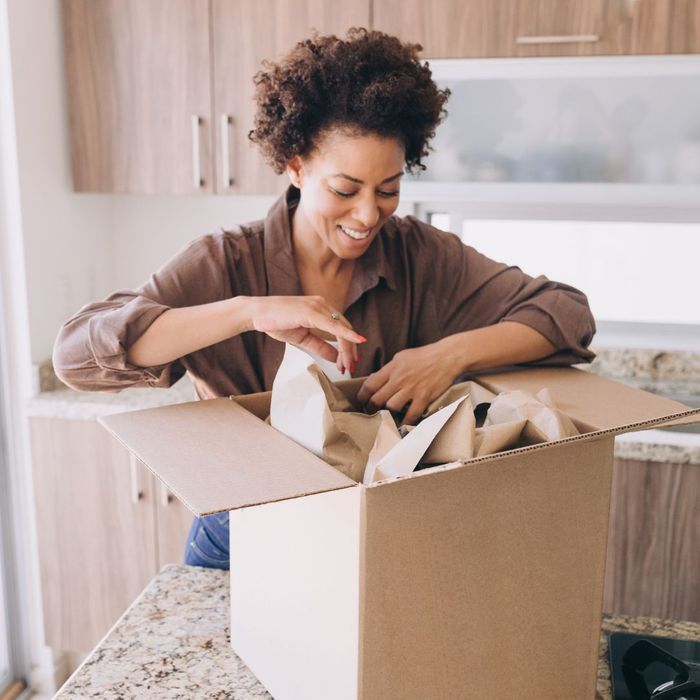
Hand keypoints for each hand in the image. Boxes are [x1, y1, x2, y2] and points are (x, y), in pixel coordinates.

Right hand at [246, 296, 365, 372]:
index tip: (349, 363)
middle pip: (345, 328)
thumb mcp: (302, 338)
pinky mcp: (311, 311)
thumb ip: (319, 346)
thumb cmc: (276, 321)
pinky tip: (356, 341)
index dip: (348, 346)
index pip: (341, 327)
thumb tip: (335, 357)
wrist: (256, 313)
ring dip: (347, 349)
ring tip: (347, 365)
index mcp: (321, 308)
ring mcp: (317, 306)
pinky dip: (346, 334)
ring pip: (341, 329)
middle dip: (350, 350)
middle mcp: (322, 304)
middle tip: (350, 368)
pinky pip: (333, 325)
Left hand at [356, 342, 460, 424]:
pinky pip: (411, 415)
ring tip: (386, 418)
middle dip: (371, 409)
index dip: (362, 397)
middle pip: (377, 399)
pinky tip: (402, 425)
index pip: (370, 385)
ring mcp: (412, 389)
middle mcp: (399, 378)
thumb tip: (376, 382)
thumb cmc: (424, 356)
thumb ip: (389, 370)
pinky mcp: (424, 397)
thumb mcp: (402, 357)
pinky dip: (405, 423)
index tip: (361, 402)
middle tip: (371, 413)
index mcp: (392, 367)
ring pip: (391, 408)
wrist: (447, 356)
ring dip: (387, 415)